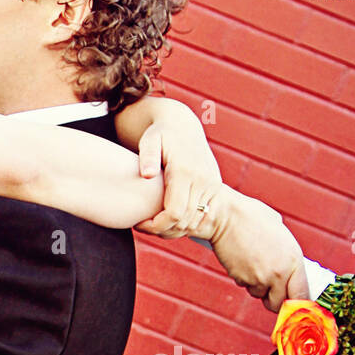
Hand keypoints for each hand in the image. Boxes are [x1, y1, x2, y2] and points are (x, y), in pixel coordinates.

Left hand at [131, 107, 222, 238]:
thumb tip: (147, 175)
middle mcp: (203, 179)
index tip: (139, 224)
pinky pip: (202, 214)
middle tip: (143, 226)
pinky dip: (186, 222)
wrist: (183, 125)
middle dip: (163, 229)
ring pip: (195, 220)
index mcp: (185, 171)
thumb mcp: (149, 140)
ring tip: (153, 224)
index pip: (174, 212)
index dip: (156, 224)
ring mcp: (212, 184)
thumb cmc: (160, 134)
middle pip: (185, 220)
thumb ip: (147, 156)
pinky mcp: (215, 187)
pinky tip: (167, 218)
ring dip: (174, 228)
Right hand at [206, 187, 309, 311]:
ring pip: (260, 294)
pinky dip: (243, 278)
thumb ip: (286, 250)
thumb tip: (287, 262)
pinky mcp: (242, 278)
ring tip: (251, 264)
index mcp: (294, 259)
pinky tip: (241, 261)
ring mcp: (260, 277)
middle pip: (280, 303)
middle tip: (269, 290)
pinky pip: (245, 285)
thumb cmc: (250, 216)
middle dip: (274, 299)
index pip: (302, 294)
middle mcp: (280, 272)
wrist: (224, 216)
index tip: (294, 302)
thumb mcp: (280, 230)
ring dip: (257, 286)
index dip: (298, 302)